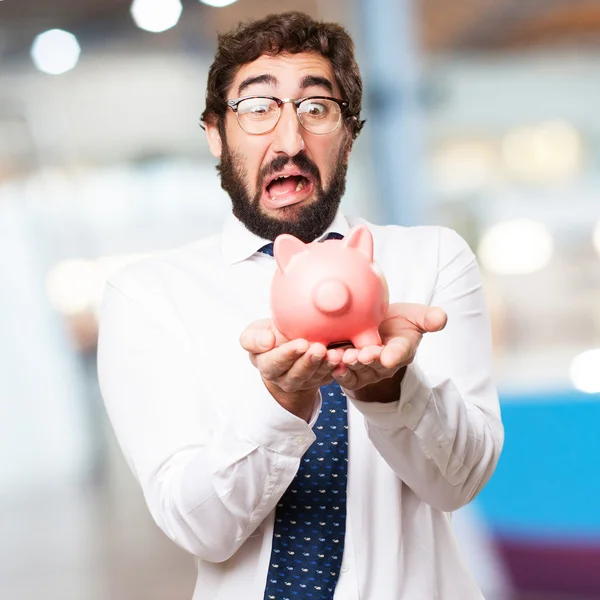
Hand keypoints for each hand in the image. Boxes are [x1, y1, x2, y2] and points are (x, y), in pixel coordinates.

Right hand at [239, 319, 341, 420]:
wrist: (286, 345)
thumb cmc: (270, 336)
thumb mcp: (254, 333)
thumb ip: (253, 338)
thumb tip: (267, 342)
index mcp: (266, 365)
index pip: (274, 363)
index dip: (288, 355)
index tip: (302, 343)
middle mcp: (284, 378)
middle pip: (297, 374)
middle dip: (310, 362)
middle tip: (320, 349)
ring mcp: (304, 382)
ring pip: (315, 376)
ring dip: (326, 366)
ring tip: (335, 354)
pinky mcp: (320, 380)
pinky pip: (330, 376)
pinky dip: (338, 367)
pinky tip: (344, 357)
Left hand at [331, 303, 446, 397]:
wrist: (375, 328)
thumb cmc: (397, 322)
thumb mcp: (415, 316)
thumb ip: (428, 318)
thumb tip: (442, 318)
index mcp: (402, 349)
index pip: (400, 353)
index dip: (394, 355)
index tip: (388, 357)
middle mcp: (385, 364)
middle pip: (376, 364)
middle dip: (368, 360)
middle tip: (361, 354)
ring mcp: (367, 370)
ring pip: (358, 370)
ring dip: (349, 365)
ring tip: (341, 356)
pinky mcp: (351, 373)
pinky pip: (344, 376)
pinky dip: (337, 371)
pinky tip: (330, 363)